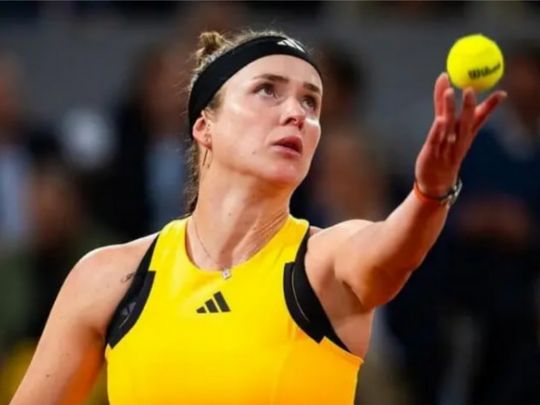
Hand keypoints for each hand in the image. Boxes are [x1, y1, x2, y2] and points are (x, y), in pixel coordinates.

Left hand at [415, 73, 506, 196]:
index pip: (480, 118)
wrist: (435, 183)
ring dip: (450, 110)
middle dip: (469, 106)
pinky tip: (438, 120)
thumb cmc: (443, 153)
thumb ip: (444, 106)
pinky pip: (434, 140)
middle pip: (466, 122)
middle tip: (469, 89)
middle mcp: (458, 140)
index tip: (501, 93)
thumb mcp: (448, 131)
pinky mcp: (431, 153)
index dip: (491, 107)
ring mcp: (445, 147)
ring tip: (449, 93)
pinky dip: (437, 130)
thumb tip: (443, 78)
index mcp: (466, 135)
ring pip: (449, 127)